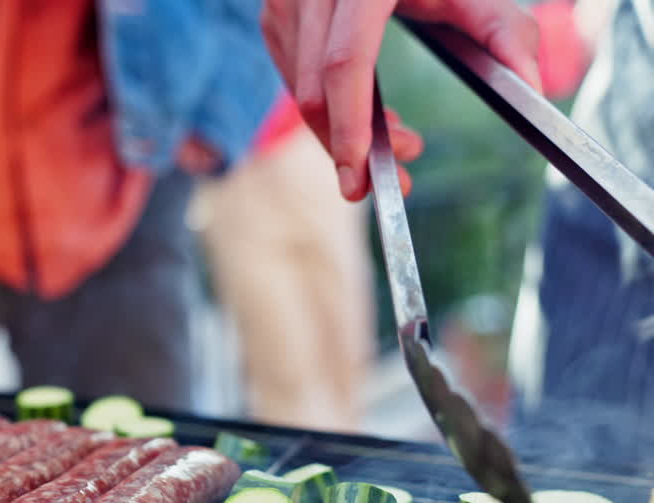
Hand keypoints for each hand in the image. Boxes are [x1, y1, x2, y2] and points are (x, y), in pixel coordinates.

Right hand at [261, 0, 540, 200]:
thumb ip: (507, 33)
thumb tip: (533, 89)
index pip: (343, 64)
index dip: (348, 124)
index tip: (361, 172)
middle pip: (314, 93)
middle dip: (350, 146)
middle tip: (398, 180)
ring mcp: (284, 6)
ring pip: (299, 95)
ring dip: (343, 132)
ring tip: (399, 138)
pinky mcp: (275, 19)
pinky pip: (293, 82)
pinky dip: (330, 110)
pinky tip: (370, 114)